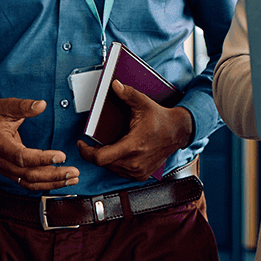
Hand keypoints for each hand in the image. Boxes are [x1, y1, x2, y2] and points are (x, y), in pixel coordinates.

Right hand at [0, 98, 79, 190]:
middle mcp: (1, 160)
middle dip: (53, 174)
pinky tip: (61, 181)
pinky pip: (28, 183)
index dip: (41, 158)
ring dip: (52, 182)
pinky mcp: (11, 172)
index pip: (21, 156)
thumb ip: (23, 106)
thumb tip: (41, 105)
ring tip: (72, 179)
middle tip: (74, 172)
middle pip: (28, 174)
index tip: (61, 155)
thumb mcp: (5, 106)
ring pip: (29, 182)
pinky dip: (45, 184)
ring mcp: (6, 169)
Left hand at [77, 80, 193, 180]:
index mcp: (133, 146)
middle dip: (95, 152)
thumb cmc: (162, 120)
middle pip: (103, 163)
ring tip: (107, 145)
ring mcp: (138, 171)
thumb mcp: (144, 104)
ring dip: (106, 158)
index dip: (86, 152)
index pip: (100, 158)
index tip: (82, 143)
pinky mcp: (141, 175)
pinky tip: (118, 152)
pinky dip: (116, 163)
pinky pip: (120, 171)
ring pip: (111, 168)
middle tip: (93, 142)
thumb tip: (115, 85)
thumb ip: (128, 94)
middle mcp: (135, 162)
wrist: (178, 132)